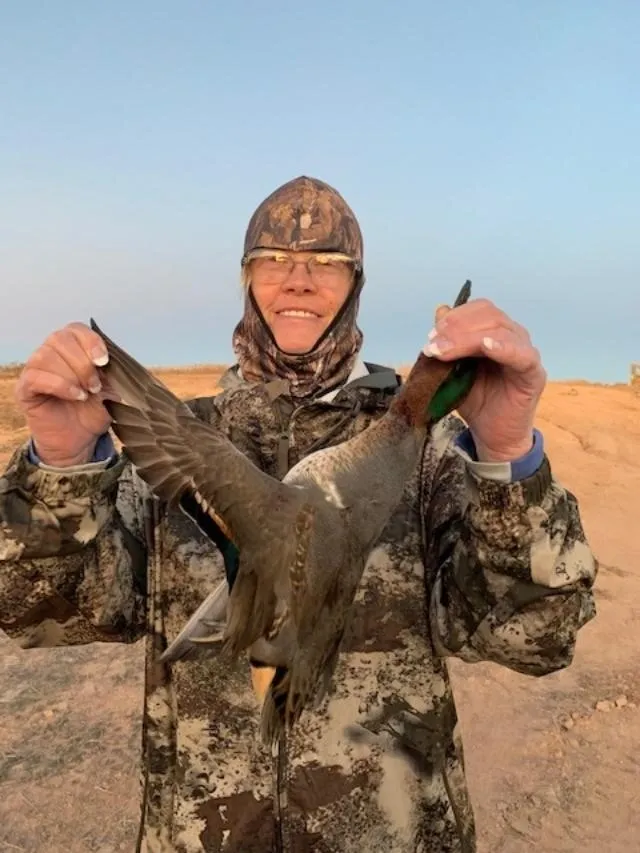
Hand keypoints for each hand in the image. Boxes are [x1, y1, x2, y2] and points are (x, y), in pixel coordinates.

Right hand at [15, 322, 112, 466]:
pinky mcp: (25, 388)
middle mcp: (51, 352)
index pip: (76, 329)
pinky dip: (60, 385)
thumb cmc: (96, 409)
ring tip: (86, 394)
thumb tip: (117, 358)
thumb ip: (114, 370)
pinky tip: (76, 397)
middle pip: (60, 339)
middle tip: (96, 386)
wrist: (82, 438)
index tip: (104, 361)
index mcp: (73, 347)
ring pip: (46, 356)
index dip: (91, 342)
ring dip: (71, 375)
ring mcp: (36, 369)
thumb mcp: (113, 388)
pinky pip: (36, 377)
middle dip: (83, 363)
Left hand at [426, 298, 546, 461]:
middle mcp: (513, 337)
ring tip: (444, 351)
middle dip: (456, 328)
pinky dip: (504, 347)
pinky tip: (486, 347)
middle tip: (433, 345)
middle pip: (489, 316)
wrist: (493, 435)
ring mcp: (525, 353)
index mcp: (495, 333)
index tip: (431, 335)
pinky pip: (522, 354)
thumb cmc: (476, 402)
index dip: (455, 317)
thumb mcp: (453, 370)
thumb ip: (448, 343)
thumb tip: (440, 310)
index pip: (480, 310)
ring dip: (468, 338)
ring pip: (500, 330)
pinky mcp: (534, 373)